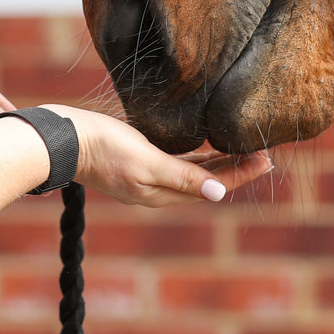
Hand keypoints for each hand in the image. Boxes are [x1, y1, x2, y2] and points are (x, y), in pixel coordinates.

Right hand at [46, 105, 272, 206]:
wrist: (66, 139)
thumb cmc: (105, 148)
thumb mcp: (147, 162)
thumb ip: (184, 177)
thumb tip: (219, 194)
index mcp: (163, 192)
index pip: (213, 185)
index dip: (241, 173)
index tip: (267, 159)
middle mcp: (159, 189)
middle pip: (207, 180)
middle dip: (236, 169)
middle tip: (263, 153)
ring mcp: (148, 176)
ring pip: (194, 172)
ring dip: (219, 162)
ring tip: (243, 150)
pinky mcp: (140, 162)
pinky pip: (178, 163)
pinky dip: (198, 157)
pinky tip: (206, 146)